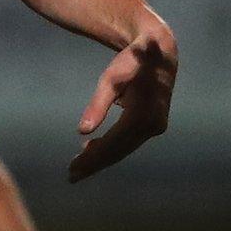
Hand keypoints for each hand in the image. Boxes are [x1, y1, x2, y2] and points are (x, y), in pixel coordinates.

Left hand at [70, 20, 177, 181]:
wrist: (159, 54)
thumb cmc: (132, 62)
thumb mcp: (112, 79)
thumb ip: (98, 105)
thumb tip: (82, 131)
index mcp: (142, 115)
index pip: (112, 144)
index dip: (92, 158)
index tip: (73, 169)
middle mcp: (152, 126)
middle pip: (118, 151)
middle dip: (94, 164)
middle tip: (71, 176)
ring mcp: (155, 127)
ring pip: (124, 149)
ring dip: (101, 159)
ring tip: (78, 168)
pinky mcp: (153, 126)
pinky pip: (129, 142)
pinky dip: (111, 149)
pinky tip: (93, 151)